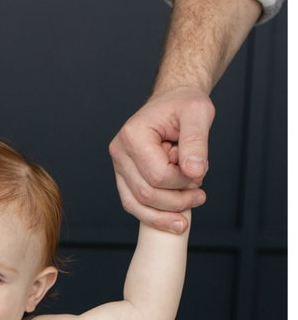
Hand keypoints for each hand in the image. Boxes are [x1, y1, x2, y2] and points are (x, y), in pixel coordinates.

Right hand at [109, 84, 212, 232]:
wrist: (173, 102)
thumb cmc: (184, 104)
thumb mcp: (199, 113)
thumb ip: (197, 142)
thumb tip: (194, 172)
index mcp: (133, 136)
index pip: (158, 175)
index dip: (184, 180)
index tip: (201, 169)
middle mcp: (119, 153)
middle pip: (146, 193)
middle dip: (178, 200)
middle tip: (201, 192)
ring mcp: (119, 166)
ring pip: (136, 204)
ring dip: (166, 212)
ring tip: (191, 205)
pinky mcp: (124, 176)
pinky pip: (133, 203)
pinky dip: (154, 214)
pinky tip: (174, 217)